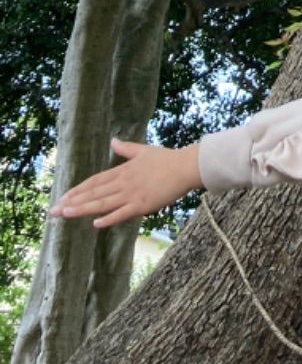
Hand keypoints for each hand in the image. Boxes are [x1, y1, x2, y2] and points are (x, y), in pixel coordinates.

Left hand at [49, 140, 202, 227]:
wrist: (186, 166)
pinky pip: (122, 213)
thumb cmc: (166, 159)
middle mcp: (124, 182)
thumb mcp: (144, 151)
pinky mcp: (143, 204)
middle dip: (73, 201)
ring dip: (83, 209)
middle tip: (54, 210)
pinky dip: (109, 218)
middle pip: (94, 193)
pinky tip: (95, 223)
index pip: (95, 181)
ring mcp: (132, 194)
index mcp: (123, 170)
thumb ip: (126, 148)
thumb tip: (113, 140)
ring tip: (66, 214)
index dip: (78, 190)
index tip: (63, 197)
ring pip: (103, 203)